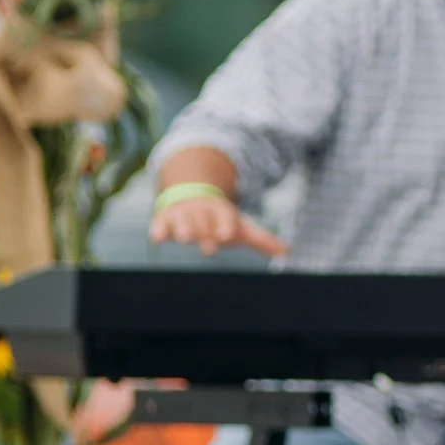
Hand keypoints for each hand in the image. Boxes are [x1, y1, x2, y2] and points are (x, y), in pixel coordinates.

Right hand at [149, 191, 287, 258]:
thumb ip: (261, 239)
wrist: (193, 194)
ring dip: (183, 228)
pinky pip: (160, 224)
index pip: (224, 219)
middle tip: (208, 244)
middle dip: (204, 230)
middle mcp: (202, 212)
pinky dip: (159, 230)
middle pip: (203, 222)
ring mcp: (182, 215)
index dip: (225, 226)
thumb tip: (287, 251)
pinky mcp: (164, 219)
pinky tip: (157, 237)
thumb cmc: (221, 218)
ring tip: (184, 236)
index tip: (227, 235)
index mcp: (221, 213)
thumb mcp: (241, 226)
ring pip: (182, 221)